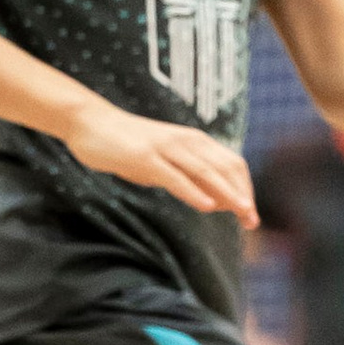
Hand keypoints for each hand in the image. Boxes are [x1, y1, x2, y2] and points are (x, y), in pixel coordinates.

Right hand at [61, 93, 257, 227]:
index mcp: (194, 140)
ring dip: (228, 194)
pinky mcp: (146, 158)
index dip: (245, 187)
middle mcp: (186, 141)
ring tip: (243, 212)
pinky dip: (194, 192)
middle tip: (252, 221)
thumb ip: (186, 178)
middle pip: (226, 168)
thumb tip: (212, 202)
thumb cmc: (127, 144)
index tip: (250, 213)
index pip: (232, 163)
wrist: (91, 122)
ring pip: (206, 172)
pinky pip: (175, 177)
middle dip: (243, 195)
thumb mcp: (163, 162)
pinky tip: (208, 206)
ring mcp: (166, 148)